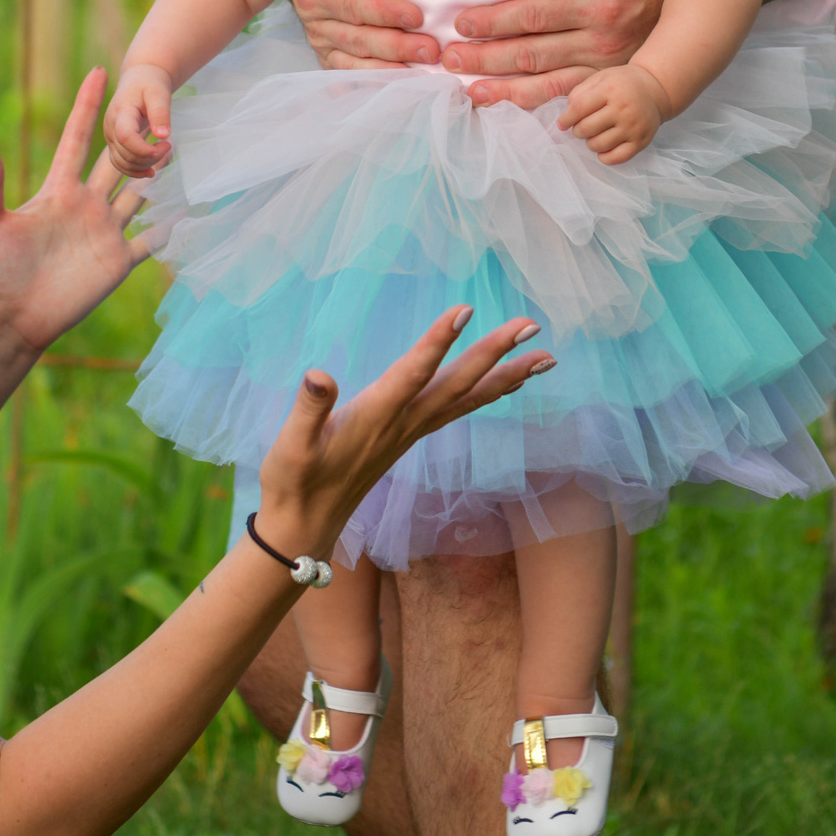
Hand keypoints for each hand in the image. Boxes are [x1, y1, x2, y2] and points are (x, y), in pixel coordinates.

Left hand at [0, 69, 150, 353]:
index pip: (77, 139)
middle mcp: (85, 205)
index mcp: (57, 191)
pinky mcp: (117, 262)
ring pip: (139, 196)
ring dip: (158, 175)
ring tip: (177, 150)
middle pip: (117, 162)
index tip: (98, 71)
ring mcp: (104, 232)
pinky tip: (189, 213)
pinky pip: (150, 242)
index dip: (87, 106)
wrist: (10, 318)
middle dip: (136, 137)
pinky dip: (169, 230)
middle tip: (156, 107)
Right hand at [105, 64, 174, 176]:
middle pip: (125, 154)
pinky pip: (120, 164)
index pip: (126, 137)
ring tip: (163, 152)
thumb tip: (163, 136)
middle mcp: (110, 127)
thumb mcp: (159, 93)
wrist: (139, 79)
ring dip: (144, 166)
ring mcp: (110, 137)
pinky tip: (151, 171)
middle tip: (168, 145)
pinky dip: (135, 171)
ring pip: (122, 163)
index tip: (166, 144)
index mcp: (120, 112)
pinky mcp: (114, 144)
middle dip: (150, 157)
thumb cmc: (150, 83)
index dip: (144, 149)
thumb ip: (161, 113)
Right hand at [253, 307, 553, 556]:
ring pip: (468, 399)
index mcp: (374, 417)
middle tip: (531, 325)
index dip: (437, 342)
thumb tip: (319, 375)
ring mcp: (412, 431)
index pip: (412, 373)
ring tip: (545, 356)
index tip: (464, 310)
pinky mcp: (411, 435)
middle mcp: (403, 423)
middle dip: (494, 353)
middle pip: (457, 384)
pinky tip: (509, 382)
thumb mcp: (290, 446)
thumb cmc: (294, 482)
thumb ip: (308, 410)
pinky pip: (460, 409)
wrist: (306, 525)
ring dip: (507, 375)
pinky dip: (489, 393)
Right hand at [284, 0, 439, 68]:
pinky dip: (377, 82)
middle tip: (431, 49)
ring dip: (392, 68)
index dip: (382, 11)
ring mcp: (321, 44)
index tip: (416, 15)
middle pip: (357, 38)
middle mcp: (314, 21)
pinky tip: (403, 85)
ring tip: (425, 69)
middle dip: (396, 46)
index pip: (350, 3)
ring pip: (356, 63)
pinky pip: (353, 77)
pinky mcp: (330, 60)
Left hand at [441, 0, 664, 108]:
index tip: (462, 23)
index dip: (495, 21)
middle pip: (531, 54)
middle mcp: (601, 44)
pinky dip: (532, 106)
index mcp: (599, 6)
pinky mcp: (607, 86)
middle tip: (449, 59)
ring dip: (502, 89)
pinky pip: (565, 100)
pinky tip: (505, 104)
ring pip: (544, 85)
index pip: (534, 16)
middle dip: (486, 58)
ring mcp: (605, 71)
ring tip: (468, 90)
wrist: (694, 4)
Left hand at [559, 65, 667, 163]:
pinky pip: (616, 158)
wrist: (654, 89)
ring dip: (590, 143)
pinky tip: (604, 147)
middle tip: (580, 128)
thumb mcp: (600, 78)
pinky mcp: (641, 142)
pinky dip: (604, 156)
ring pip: (598, 145)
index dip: (566, 119)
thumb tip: (566, 115)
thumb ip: (580, 92)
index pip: (579, 108)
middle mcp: (622, 109)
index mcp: (610, 91)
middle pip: (586, 129)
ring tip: (594, 135)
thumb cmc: (622, 84)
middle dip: (577, 131)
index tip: (561, 124)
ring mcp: (633, 127)